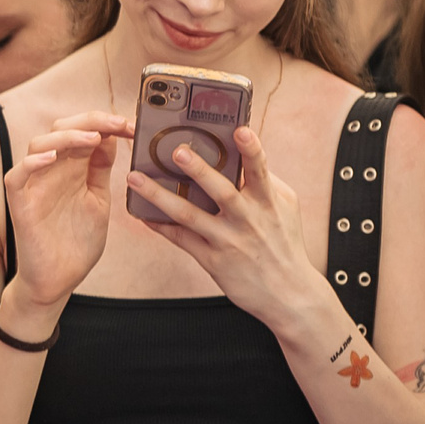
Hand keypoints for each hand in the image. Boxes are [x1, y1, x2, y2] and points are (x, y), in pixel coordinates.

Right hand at [0, 111, 127, 309]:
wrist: (59, 280)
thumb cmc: (77, 243)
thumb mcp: (98, 200)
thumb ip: (100, 170)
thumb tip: (110, 138)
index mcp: (72, 169)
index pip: (84, 131)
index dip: (107, 123)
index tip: (133, 126)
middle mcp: (52, 172)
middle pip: (60, 128)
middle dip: (91, 121)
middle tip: (119, 125)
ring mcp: (34, 186)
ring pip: (39, 144)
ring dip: (66, 136)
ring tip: (92, 138)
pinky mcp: (21, 205)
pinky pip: (17, 176)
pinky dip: (31, 163)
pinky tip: (51, 158)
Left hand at [125, 123, 316, 330]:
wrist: (288, 293)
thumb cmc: (285, 243)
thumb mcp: (285, 208)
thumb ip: (266, 181)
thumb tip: (242, 154)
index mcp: (267, 202)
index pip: (260, 171)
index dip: (251, 150)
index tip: (240, 130)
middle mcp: (247, 220)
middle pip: (222, 192)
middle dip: (200, 171)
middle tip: (178, 151)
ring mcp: (227, 241)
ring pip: (190, 215)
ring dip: (160, 196)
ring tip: (136, 178)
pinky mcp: (212, 260)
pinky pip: (180, 239)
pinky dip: (159, 225)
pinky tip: (140, 213)